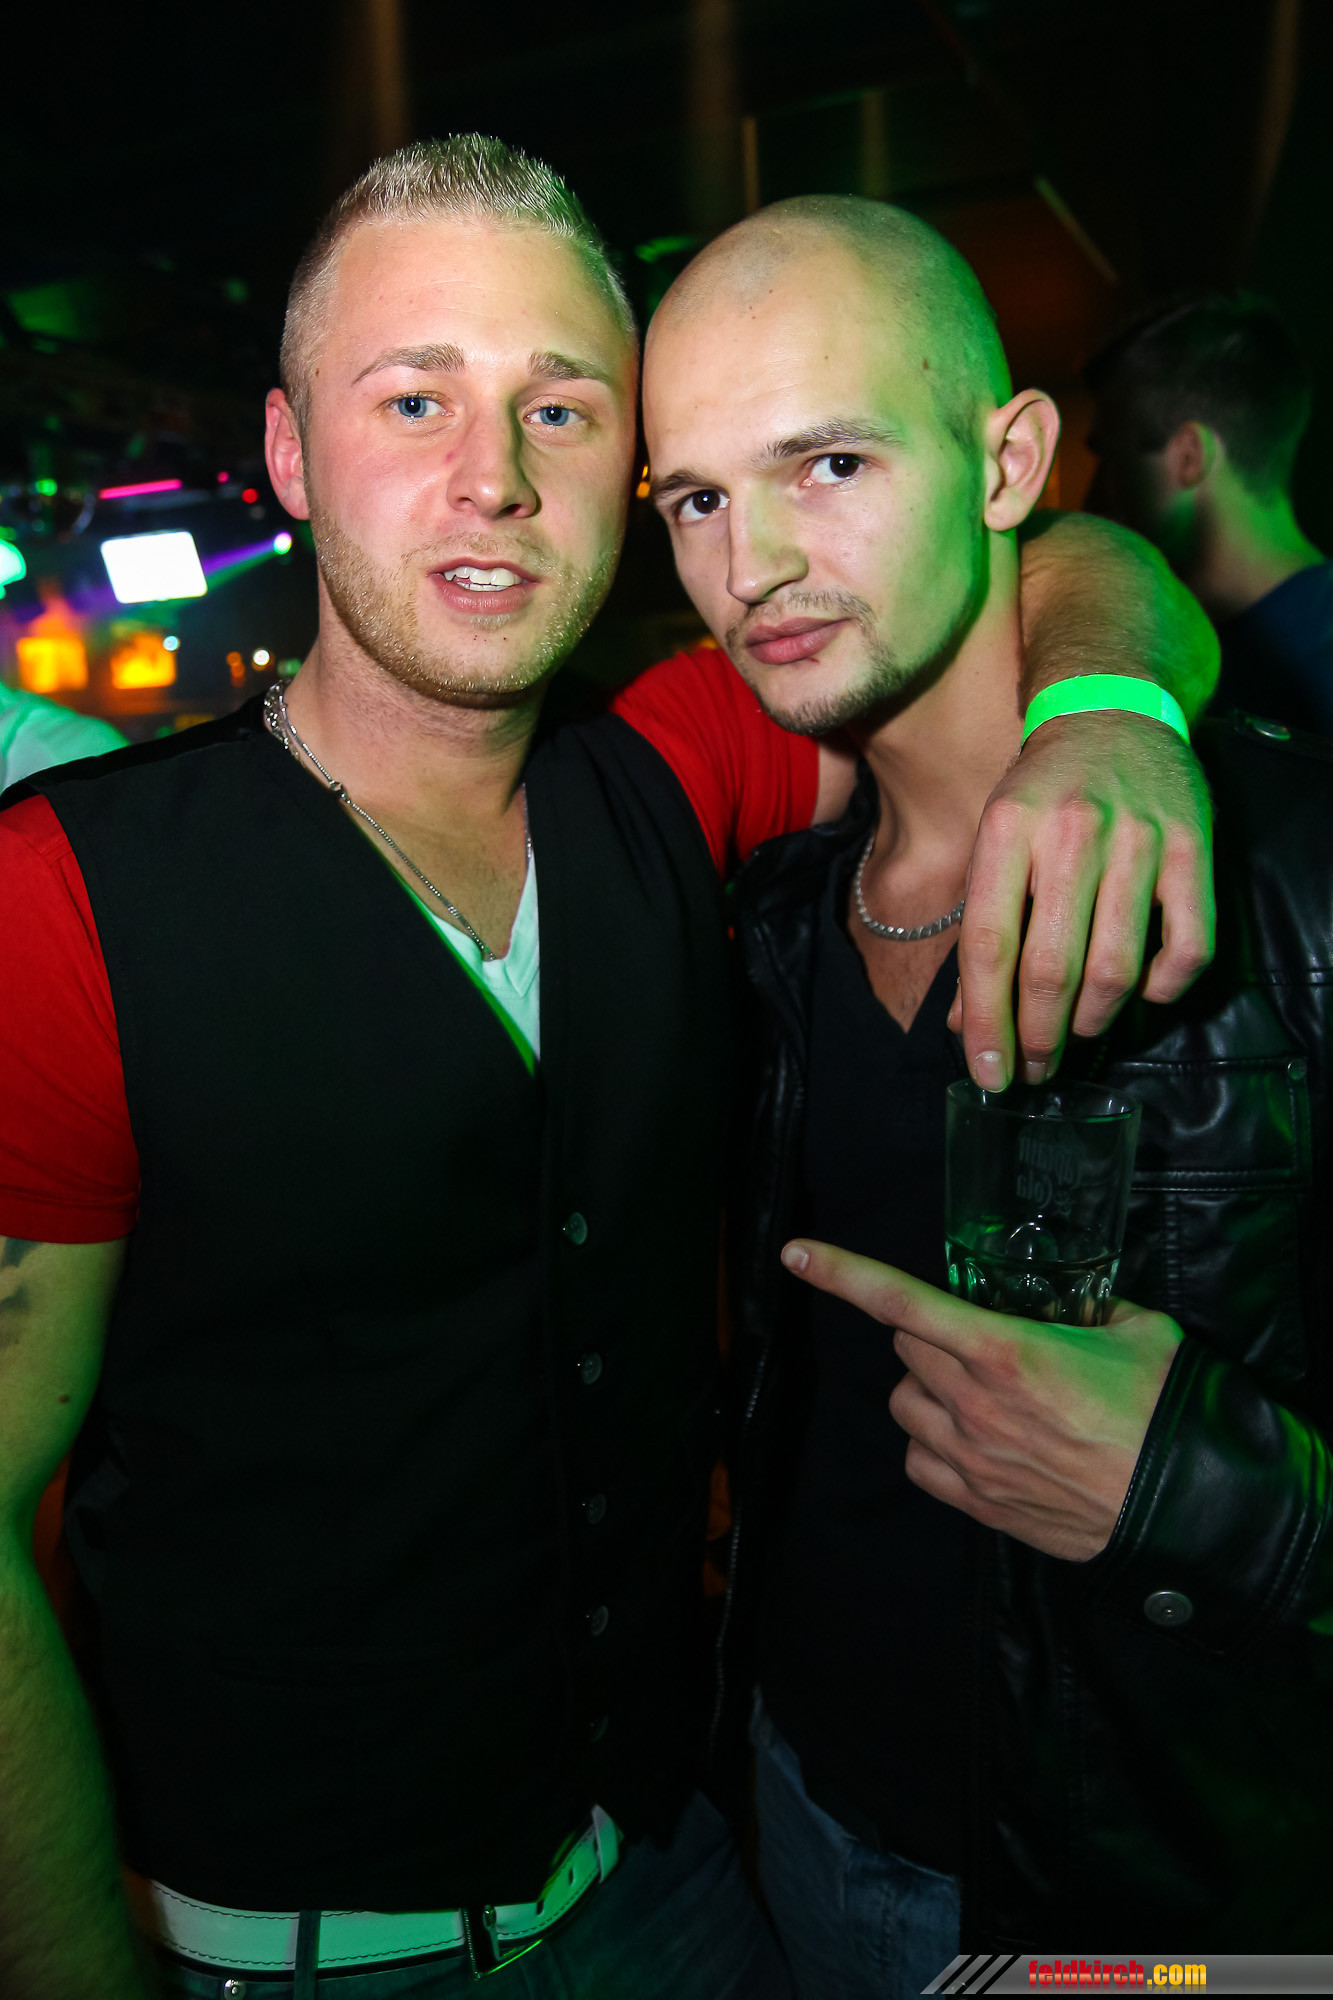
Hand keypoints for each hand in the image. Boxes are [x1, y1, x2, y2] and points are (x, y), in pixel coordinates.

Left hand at [780, 1238, 1181, 1561]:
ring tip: (979, 1392)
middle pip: (905, 1347)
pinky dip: (931, 1443)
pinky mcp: (977, 1502)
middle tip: (981, 1341)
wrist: (1188, 1510)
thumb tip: (1074, 1300)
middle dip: (932, 1334)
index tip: (795, 1252)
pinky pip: (918, 1460)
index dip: (842, 1273)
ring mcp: (971, 1456)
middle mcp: (974, 1402)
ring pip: (904, 1403)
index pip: (902, 1301)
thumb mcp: (1139, 1331)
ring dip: (928, 1388)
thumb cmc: (1167, 1414)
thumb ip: (1091, 1305)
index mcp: (1005, 1349)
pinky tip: (971, 1438)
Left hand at [948, 712, 1213, 1089]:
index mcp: (1007, 828)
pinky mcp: (1194, 847)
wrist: (1111, 710)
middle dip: (1038, 1037)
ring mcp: (1140, 839)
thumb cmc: (1041, 791)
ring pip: (1117, 968)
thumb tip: (965, 1025)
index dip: (986, 1022)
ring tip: (1077, 1033)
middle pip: (1052, 968)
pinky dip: (1165, 987)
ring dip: (1093, 1021)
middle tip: (1033, 1068)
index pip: (990, 946)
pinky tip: (1143, 993)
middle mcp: (1072, 832)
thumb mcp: (993, 841)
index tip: (988, 1074)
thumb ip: (981, 928)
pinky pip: (1188, 947)